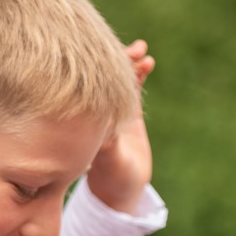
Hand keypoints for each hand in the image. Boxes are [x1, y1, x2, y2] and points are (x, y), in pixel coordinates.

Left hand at [87, 39, 154, 212]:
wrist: (124, 186)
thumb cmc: (113, 177)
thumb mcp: (111, 161)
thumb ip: (109, 144)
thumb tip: (105, 127)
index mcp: (86, 117)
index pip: (89, 86)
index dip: (100, 69)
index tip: (112, 58)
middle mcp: (96, 109)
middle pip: (102, 76)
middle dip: (116, 60)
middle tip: (132, 49)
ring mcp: (111, 107)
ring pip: (118, 78)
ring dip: (129, 63)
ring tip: (142, 50)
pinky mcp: (126, 110)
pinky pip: (132, 87)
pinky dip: (139, 73)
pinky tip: (148, 62)